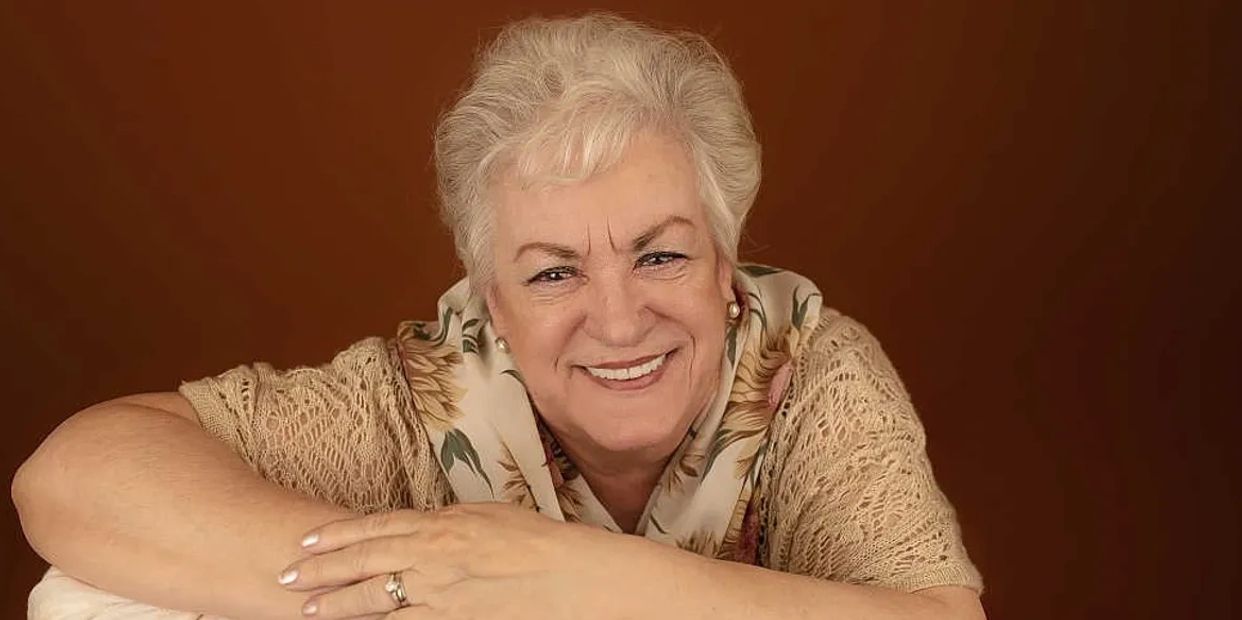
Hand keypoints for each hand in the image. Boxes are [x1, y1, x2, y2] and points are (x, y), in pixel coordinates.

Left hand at [277, 502, 647, 618]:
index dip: (337, 535)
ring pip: (375, 599)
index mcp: (440, 524)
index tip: (306, 540)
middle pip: (364, 562)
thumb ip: (448, 519)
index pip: (375, 526)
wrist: (569, 577)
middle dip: (321, 570)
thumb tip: (421, 522)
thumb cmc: (537, 543)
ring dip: (337, 605)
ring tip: (309, 609)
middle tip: (286, 575)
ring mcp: (439, 593)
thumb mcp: (487, 515)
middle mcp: (431, 556)